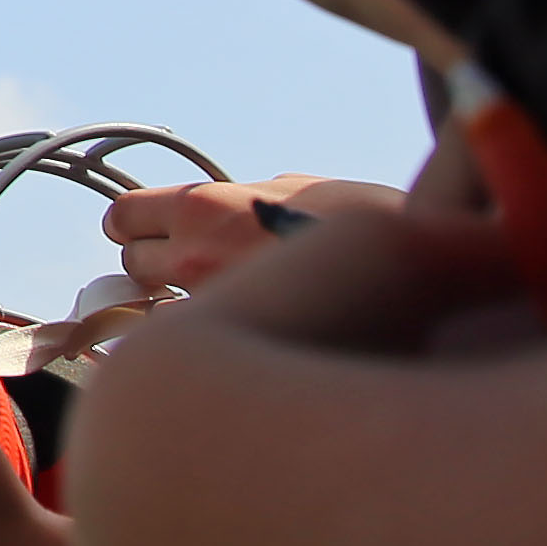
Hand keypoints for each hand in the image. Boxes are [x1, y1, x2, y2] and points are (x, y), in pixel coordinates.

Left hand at [148, 196, 532, 353]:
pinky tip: (239, 347)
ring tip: (220, 313)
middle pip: (131, 267)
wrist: (423, 269)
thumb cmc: (372, 222)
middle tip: (188, 271)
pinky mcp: (236, 357)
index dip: (132, 223)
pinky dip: (205, 350)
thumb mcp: (298, 188)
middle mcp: (192, 261)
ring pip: (155, 317)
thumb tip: (215, 211)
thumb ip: (243, 198)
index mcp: (203, 207)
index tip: (143, 229)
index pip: (123, 216)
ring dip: (175, 312)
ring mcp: (211, 315)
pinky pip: (197, 353)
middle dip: (153, 267)